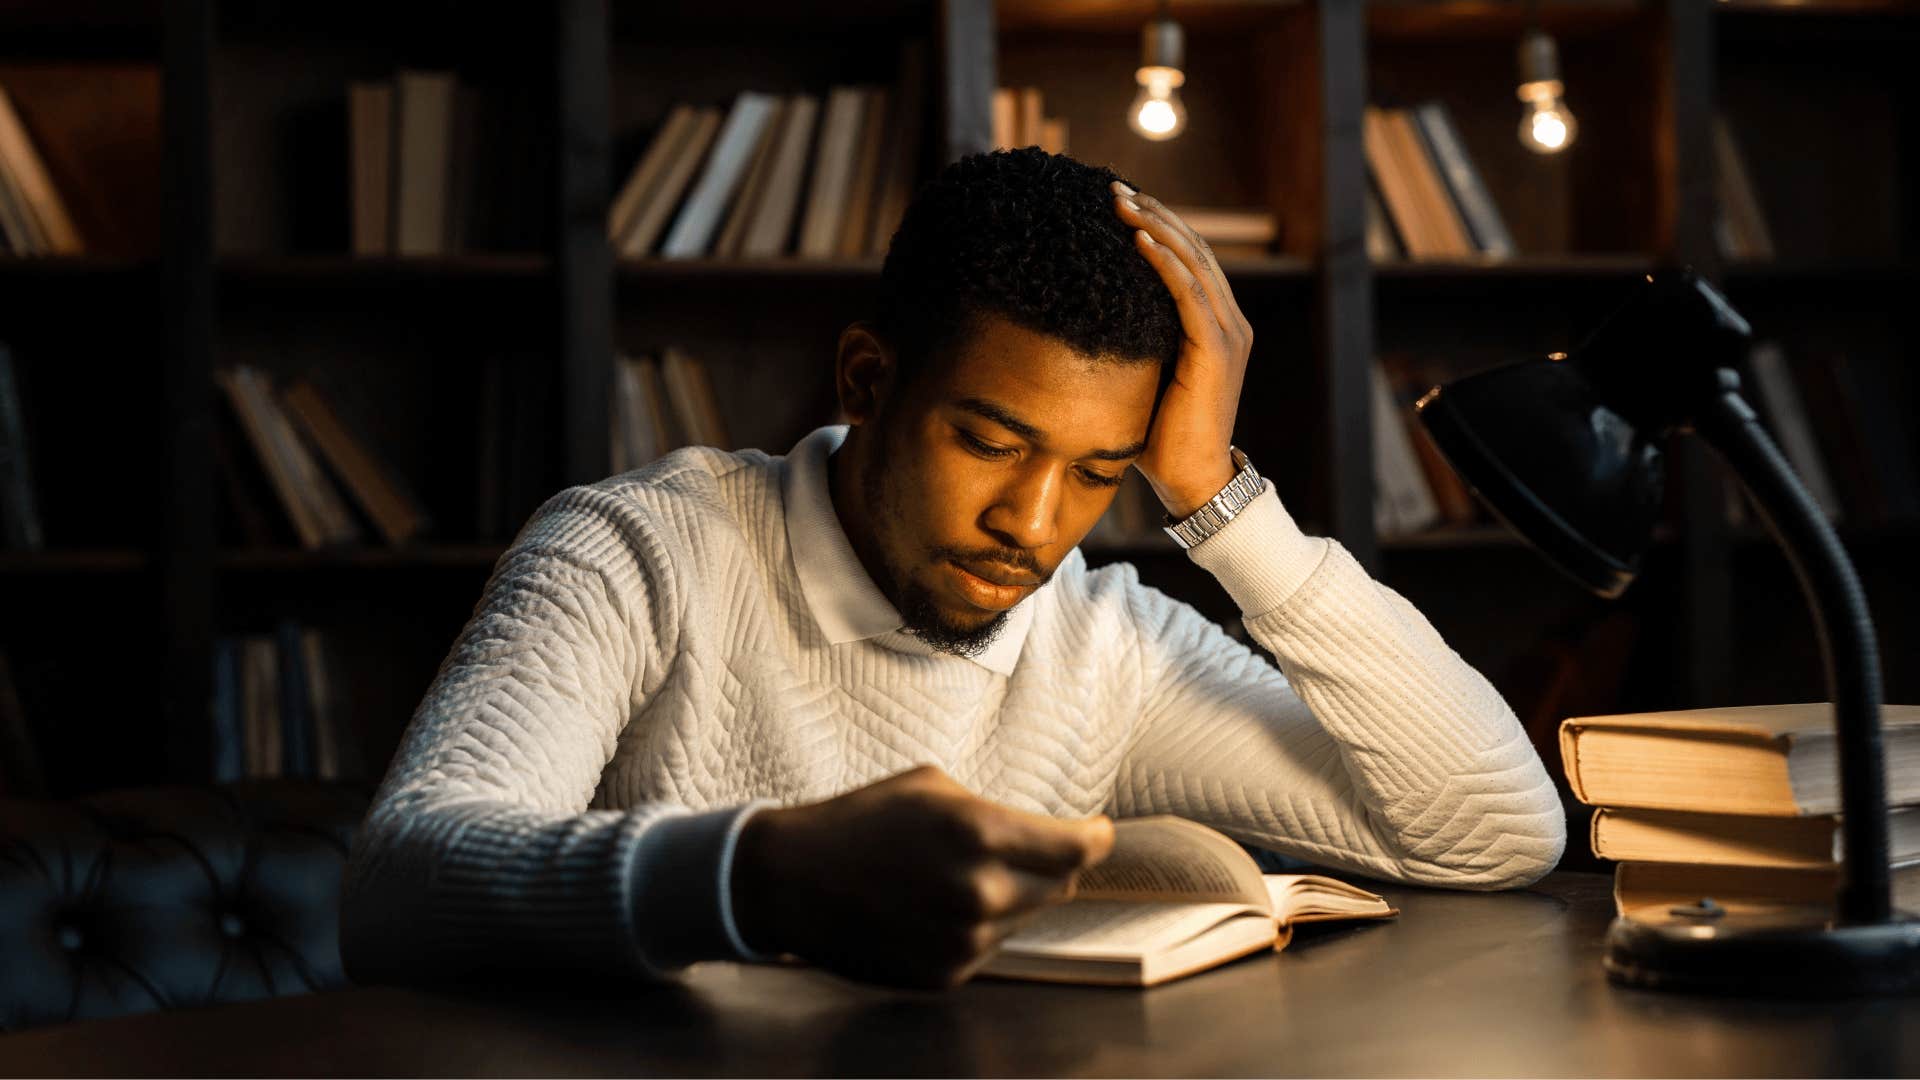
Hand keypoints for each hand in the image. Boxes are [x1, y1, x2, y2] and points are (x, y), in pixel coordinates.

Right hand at [730, 765, 1113, 988]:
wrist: (792, 881)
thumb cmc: (860, 821)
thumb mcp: (931, 786)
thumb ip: (995, 809)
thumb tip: (1044, 832)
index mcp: (981, 832)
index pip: (1076, 847)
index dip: (1098, 838)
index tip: (1101, 832)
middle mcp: (980, 891)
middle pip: (1061, 886)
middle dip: (1051, 864)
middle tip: (1021, 848)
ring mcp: (965, 939)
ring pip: (1027, 917)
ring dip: (1013, 895)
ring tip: (960, 874)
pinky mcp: (947, 972)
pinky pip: (991, 946)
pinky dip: (980, 925)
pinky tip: (937, 905)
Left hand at [1110, 181, 1254, 519]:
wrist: (1192, 479)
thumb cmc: (1161, 435)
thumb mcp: (1147, 376)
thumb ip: (1136, 343)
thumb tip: (1089, 321)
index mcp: (1217, 325)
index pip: (1190, 259)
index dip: (1158, 226)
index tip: (1120, 204)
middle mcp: (1230, 322)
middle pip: (1193, 250)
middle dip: (1154, 215)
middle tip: (1114, 190)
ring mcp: (1228, 335)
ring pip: (1193, 263)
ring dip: (1155, 228)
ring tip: (1120, 204)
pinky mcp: (1217, 352)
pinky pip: (1190, 295)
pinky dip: (1164, 264)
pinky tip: (1138, 241)